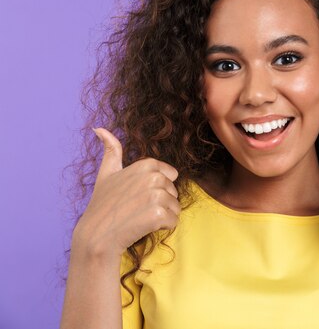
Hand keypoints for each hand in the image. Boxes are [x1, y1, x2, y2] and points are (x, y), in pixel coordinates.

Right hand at [73, 128, 180, 257]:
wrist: (96, 236)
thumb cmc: (102, 205)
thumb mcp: (106, 173)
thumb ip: (111, 150)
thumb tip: (99, 128)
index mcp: (146, 164)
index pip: (170, 175)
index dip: (157, 187)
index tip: (137, 194)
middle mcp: (153, 176)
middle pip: (174, 191)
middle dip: (161, 202)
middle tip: (136, 208)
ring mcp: (156, 195)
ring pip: (175, 207)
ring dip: (162, 216)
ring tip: (139, 218)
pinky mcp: (158, 214)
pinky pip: (174, 221)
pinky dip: (162, 227)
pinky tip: (143, 227)